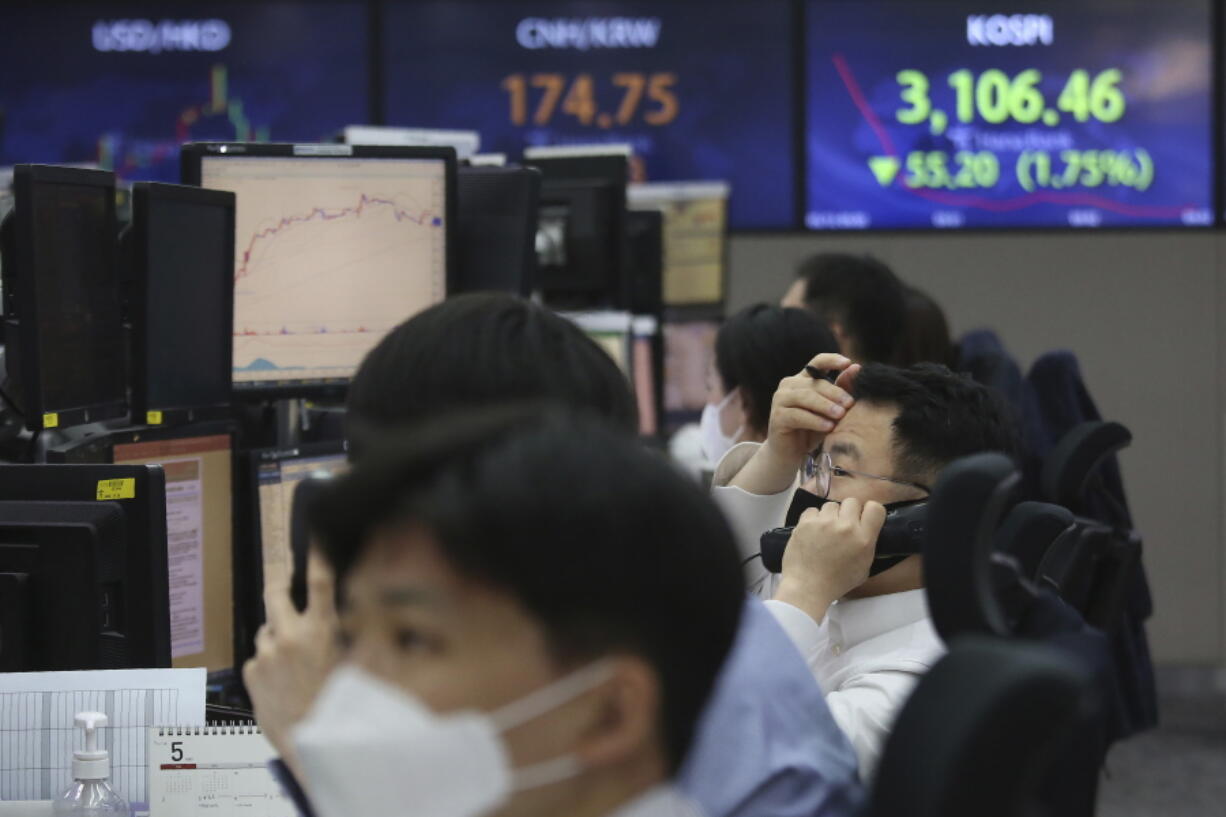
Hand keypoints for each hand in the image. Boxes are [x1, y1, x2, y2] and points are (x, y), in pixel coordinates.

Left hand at [243, 550, 341, 777]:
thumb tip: (368, 613)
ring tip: (294, 661)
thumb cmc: (340, 707)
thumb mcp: (361, 666)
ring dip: (278, 636)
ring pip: (267, 630)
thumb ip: (363, 636)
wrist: (312, 743)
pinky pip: (258, 658)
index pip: (320, 580)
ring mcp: (266, 654)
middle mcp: (290, 637)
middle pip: (275, 593)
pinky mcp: (250, 673)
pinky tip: (284, 680)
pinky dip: (268, 663)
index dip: (317, 554)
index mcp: (321, 631)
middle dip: (279, 584)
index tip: (314, 537)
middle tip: (284, 583)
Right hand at [731, 354, 858, 495]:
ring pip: (805, 397)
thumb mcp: (830, 410)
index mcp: (802, 379)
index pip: (817, 362)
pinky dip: (814, 421)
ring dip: (825, 406)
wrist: (791, 454)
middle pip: (814, 383)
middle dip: (835, 392)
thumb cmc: (812, 430)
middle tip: (850, 403)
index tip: (847, 363)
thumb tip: (856, 368)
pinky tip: (828, 427)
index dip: (832, 360)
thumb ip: (841, 390)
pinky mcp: (777, 417)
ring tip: (840, 415)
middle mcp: (789, 385)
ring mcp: (780, 400)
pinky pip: (797, 415)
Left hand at [773, 497, 885, 624]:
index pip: (875, 508)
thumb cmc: (836, 582)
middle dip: (849, 511)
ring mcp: (824, 522)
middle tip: (843, 524)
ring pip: (831, 505)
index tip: (864, 518)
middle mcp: (846, 526)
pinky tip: (812, 531)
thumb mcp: (863, 567)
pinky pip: (813, 510)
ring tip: (825, 530)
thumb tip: (866, 531)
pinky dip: (813, 518)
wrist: (807, 587)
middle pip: (852, 501)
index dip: (870, 511)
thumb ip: (867, 545)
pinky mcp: (805, 522)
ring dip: (830, 515)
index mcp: (863, 538)